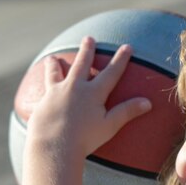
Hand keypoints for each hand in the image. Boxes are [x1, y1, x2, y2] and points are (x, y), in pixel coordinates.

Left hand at [27, 36, 151, 158]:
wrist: (54, 146)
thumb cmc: (85, 139)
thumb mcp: (110, 126)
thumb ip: (127, 112)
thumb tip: (148, 102)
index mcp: (93, 92)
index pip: (111, 72)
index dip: (121, 59)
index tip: (127, 46)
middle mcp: (74, 88)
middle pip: (81, 64)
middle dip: (86, 50)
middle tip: (88, 38)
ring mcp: (55, 94)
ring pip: (55, 74)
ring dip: (55, 65)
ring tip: (53, 59)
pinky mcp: (42, 104)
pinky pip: (41, 94)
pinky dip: (40, 91)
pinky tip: (37, 93)